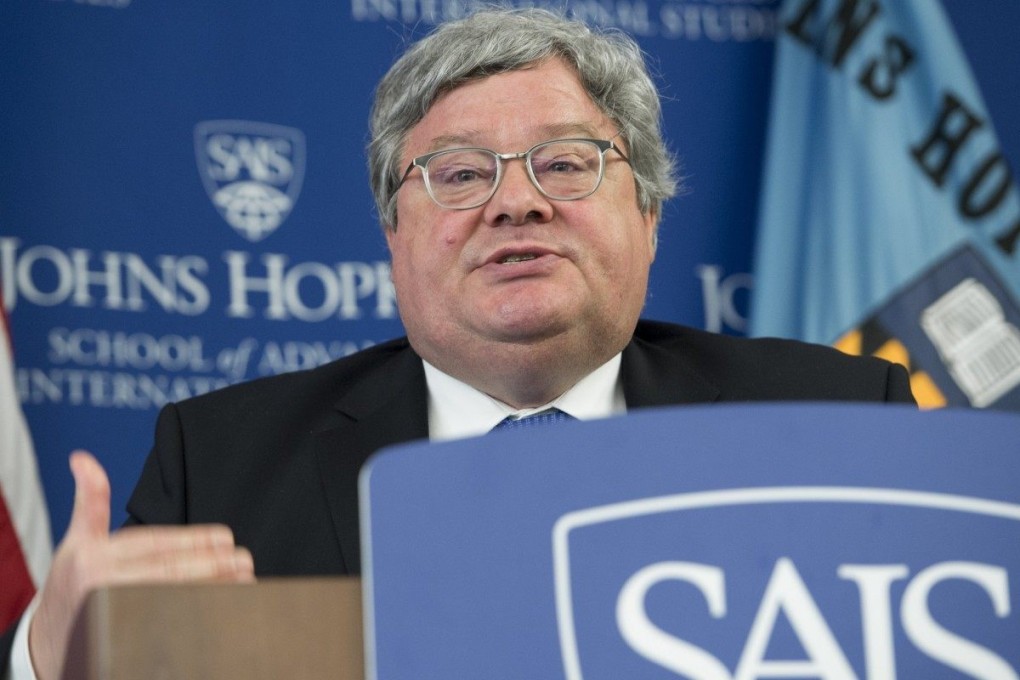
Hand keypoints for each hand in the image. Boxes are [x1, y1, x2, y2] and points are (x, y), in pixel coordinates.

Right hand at [27, 451, 254, 679]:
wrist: (47, 641)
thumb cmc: (69, 584)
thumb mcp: (76, 540)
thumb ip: (90, 500)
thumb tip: (82, 458)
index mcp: (95, 557)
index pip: (155, 545)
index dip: (193, 540)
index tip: (226, 538)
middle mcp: (103, 586)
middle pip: (168, 574)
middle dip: (212, 567)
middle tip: (244, 560)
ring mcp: (113, 617)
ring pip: (172, 601)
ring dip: (212, 592)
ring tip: (244, 583)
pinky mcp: (121, 642)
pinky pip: (166, 627)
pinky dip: (195, 618)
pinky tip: (222, 612)